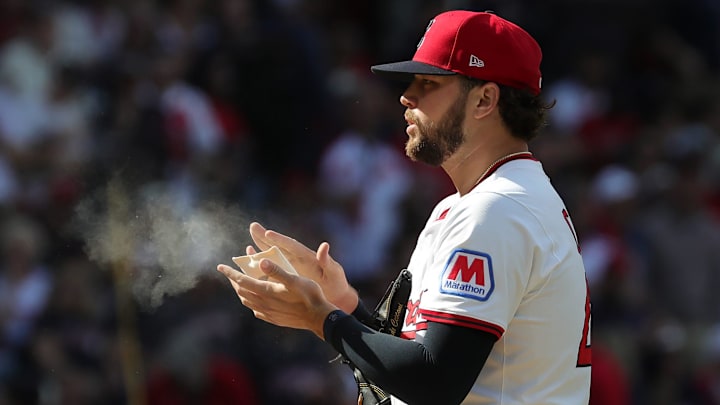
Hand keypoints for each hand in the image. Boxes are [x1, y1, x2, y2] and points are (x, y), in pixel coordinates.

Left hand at [217, 257, 337, 338]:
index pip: (242, 281)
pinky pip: (256, 309)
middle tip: (231, 272)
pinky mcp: (274, 318)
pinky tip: (256, 299)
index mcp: (266, 291)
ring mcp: (268, 313)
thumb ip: (277, 270)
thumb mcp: (294, 279)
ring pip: (247, 301)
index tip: (220, 266)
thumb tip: (261, 261)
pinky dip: (251, 301)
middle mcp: (264, 303)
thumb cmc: (309, 295)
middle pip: (242, 291)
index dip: (230, 273)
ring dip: (242, 291)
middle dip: (234, 280)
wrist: (318, 317)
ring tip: (242, 283)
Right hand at [246, 222, 358, 312]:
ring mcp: (291, 268)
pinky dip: (262, 268)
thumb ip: (327, 261)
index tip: (268, 233)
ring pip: (272, 257)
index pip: (292, 246)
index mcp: (307, 257)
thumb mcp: (334, 272)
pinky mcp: (287, 278)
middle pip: (278, 246)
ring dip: (261, 251)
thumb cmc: (336, 283)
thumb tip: (324, 246)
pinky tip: (252, 266)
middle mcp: (296, 260)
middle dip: (265, 237)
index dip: (280, 240)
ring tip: (247, 246)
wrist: (335, 297)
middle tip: (253, 226)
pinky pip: (272, 271)